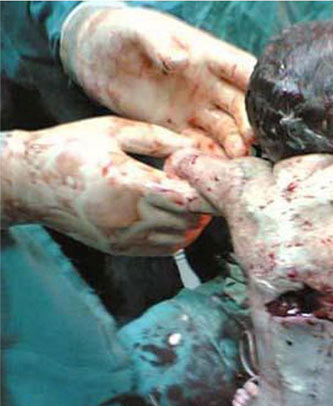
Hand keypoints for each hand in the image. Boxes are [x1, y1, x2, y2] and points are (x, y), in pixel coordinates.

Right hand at [1, 117, 214, 255]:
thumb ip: (157, 138)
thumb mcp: (112, 130)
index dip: (204, 189)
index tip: (207, 175)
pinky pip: (165, 249)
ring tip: (188, 199)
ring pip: (181, 238)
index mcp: (130, 184)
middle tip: (202, 185)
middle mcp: (130, 217)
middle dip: (203, 205)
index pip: (186, 198)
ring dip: (193, 221)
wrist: (28, 183)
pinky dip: (179, 235)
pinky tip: (175, 216)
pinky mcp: (121, 248)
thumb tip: (192, 145)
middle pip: (189, 220)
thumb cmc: (69, 149)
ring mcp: (126, 237)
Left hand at [61, 5, 255, 156]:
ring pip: (225, 131)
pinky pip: (200, 146)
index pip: (243, 71)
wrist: (94, 55)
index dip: (259, 89)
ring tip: (234, 163)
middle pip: (240, 108)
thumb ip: (161, 44)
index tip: (268, 107)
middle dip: (248, 126)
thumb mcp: (139, 32)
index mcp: (208, 57)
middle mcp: (209, 86)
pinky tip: (210, 171)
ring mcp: (196, 109)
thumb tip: (184, 60)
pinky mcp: (178, 128)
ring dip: (233, 147)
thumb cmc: (120, 33)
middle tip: (249, 144)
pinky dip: (208, 159)